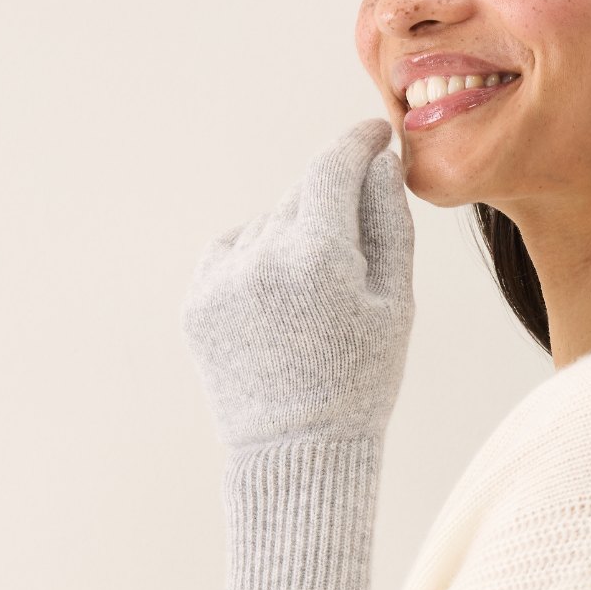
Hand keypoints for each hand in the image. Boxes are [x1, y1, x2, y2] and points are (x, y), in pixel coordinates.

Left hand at [180, 118, 412, 449]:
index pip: (332, 167)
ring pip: (266, 224)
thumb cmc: (360, 379)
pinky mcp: (196, 302)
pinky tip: (280, 304)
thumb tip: (379, 162)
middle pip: (300, 195)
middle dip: (330, 205)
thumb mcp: (394, 303)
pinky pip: (231, 251)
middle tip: (352, 252)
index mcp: (318, 255)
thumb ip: (388, 222)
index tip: (374, 137)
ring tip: (314, 298)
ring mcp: (221, 280)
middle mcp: (262, 257)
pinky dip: (256, 261)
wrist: (298, 452)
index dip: (356, 144)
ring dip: (292, 236)